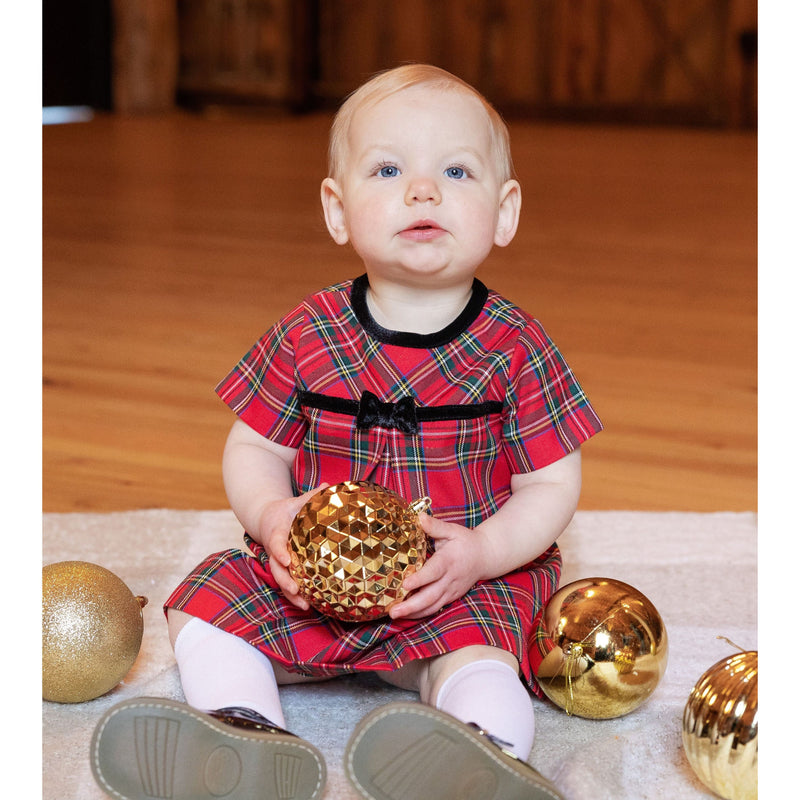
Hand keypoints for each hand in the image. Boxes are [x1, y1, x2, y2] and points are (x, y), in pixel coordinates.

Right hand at [257, 484, 328, 610]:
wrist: (267, 518)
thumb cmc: (286, 509)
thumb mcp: (296, 501)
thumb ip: (311, 496)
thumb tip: (329, 485)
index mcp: (276, 532)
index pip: (276, 543)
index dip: (280, 552)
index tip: (286, 559)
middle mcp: (274, 550)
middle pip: (276, 568)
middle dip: (285, 580)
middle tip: (296, 589)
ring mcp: (276, 560)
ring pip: (280, 579)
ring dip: (291, 593)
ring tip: (305, 605)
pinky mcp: (282, 568)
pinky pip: (287, 582)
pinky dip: (295, 594)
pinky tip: (308, 604)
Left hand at [388, 513, 486, 619]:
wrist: (486, 556)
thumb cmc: (466, 541)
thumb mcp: (452, 530)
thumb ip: (435, 526)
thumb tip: (419, 517)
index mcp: (448, 561)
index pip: (433, 572)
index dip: (419, 579)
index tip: (405, 584)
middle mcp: (450, 579)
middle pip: (431, 596)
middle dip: (411, 605)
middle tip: (393, 611)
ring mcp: (451, 590)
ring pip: (433, 606)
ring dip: (414, 613)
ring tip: (396, 615)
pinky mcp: (451, 597)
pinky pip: (436, 608)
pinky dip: (421, 613)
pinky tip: (407, 615)